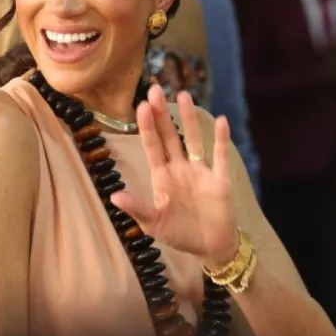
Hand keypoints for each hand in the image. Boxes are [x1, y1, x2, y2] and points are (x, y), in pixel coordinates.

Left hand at [109, 86, 238, 268]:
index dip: (147, 126)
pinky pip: (219, 156)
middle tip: (156, 89)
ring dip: (188, 119)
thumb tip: (115, 196)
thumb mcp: (154, 225)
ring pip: (192, 140)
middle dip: (163, 113)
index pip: (152, 146)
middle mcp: (180, 168)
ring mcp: (200, 171)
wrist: (210, 246)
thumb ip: (138, 209)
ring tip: (183, 95)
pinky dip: (221, 139)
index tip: (141, 105)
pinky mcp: (219, 179)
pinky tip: (220, 120)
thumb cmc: (179, 233)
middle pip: (170, 136)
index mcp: (162, 177)